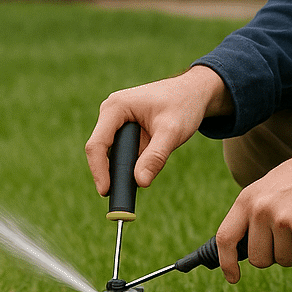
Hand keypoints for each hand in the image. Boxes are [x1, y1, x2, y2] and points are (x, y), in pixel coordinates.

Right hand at [86, 65, 231, 193]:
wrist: (194, 93)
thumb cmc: (184, 105)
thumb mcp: (172, 131)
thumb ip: (156, 156)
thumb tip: (140, 183)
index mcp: (115, 107)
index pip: (97, 144)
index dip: (99, 170)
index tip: (107, 192)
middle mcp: (111, 113)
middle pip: (102, 151)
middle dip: (113, 173)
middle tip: (125, 198)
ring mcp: (116, 121)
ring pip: (113, 154)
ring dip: (124, 168)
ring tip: (140, 180)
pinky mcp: (124, 130)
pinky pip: (122, 153)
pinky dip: (131, 164)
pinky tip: (145, 169)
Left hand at [214, 124, 291, 282]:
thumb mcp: (270, 187)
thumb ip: (255, 212)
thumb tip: (244, 246)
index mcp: (248, 199)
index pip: (226, 237)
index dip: (226, 262)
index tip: (233, 277)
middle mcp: (261, 210)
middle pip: (259, 259)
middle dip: (275, 255)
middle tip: (291, 236)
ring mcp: (282, 220)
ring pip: (285, 260)